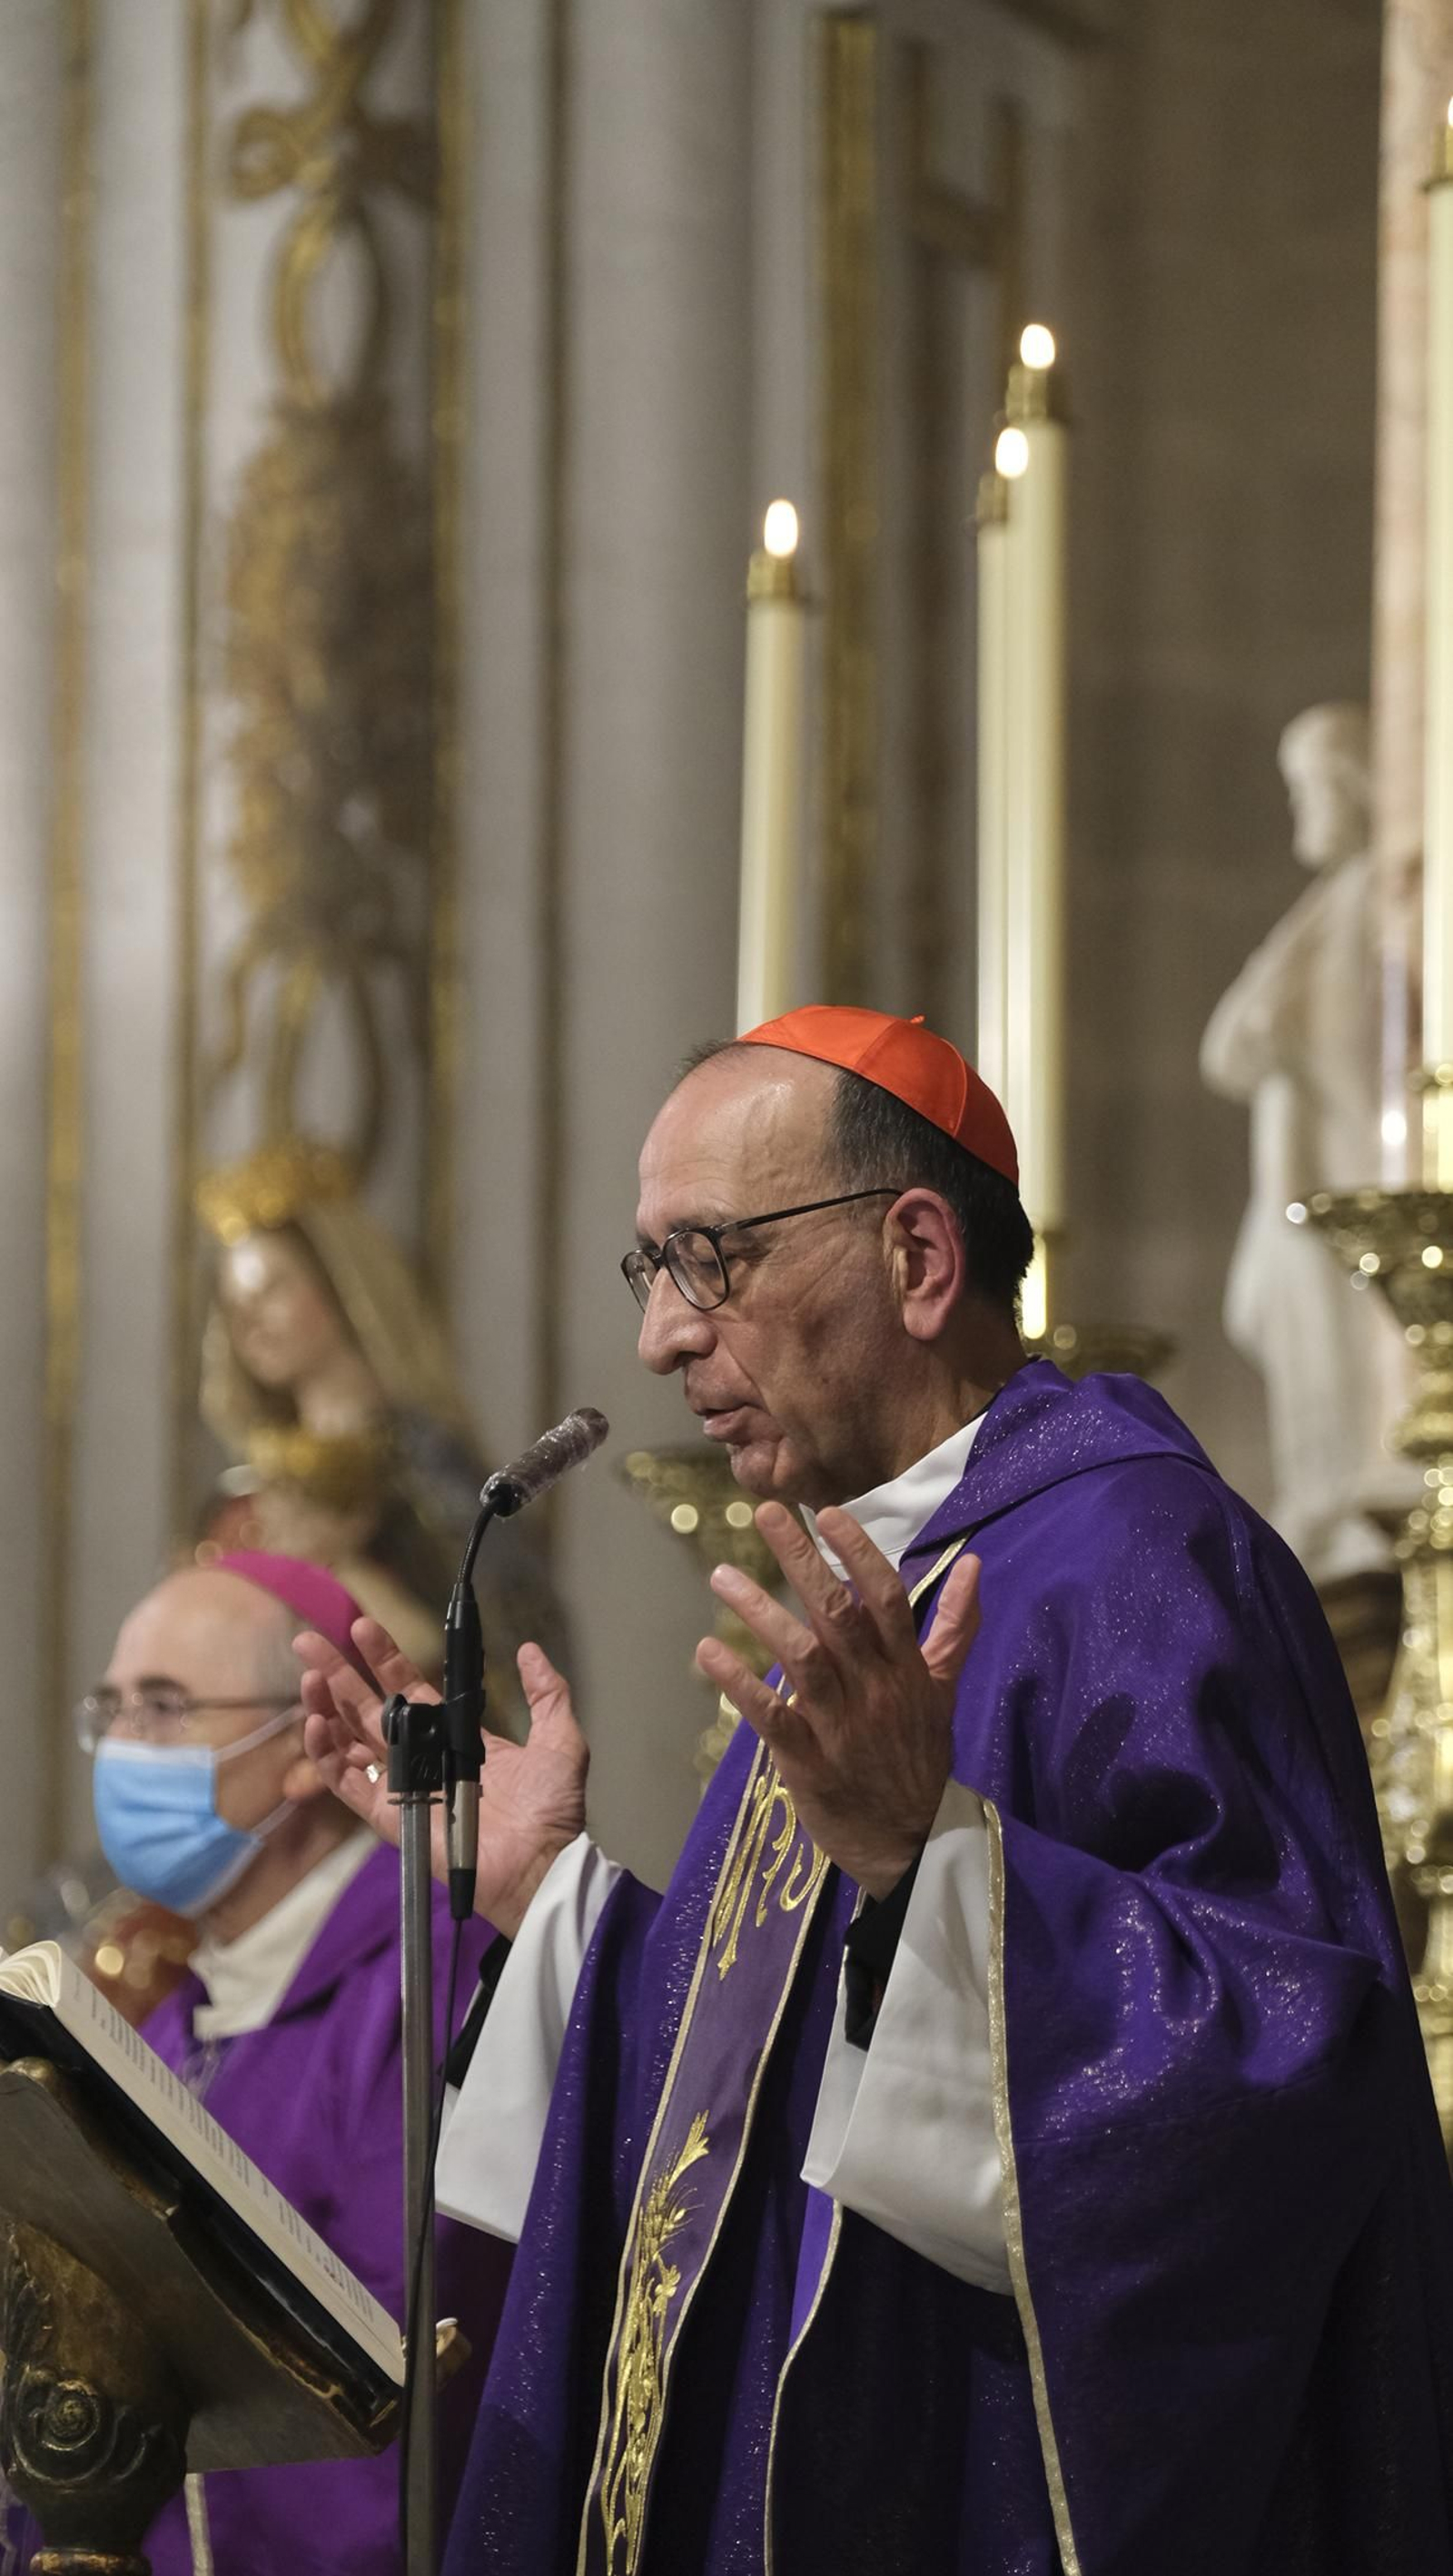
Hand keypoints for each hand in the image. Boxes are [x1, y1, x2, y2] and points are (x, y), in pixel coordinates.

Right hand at [296, 1616, 588, 1937]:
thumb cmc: (550, 1809)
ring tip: (310, 1676)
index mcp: (454, 1738)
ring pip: (348, 1741)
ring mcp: (402, 1786)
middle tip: (308, 1640)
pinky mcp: (388, 1815)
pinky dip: (326, 1755)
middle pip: (368, 1709)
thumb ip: (547, 1693)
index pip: (408, 1689)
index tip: (363, 1627)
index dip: (384, 1659)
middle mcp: (422, 1758)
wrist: (539, 1864)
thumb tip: (528, 1649)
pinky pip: (347, 1783)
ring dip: (324, 1708)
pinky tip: (316, 1724)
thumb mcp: (559, 1739)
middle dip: (338, 1673)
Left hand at [697, 1505, 980, 1897]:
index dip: (858, 1553)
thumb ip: (954, 1626)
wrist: (909, 1844)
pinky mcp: (807, 1762)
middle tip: (765, 1513)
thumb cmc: (919, 1757)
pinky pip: (772, 1716)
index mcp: (907, 1670)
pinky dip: (740, 1684)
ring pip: (801, 1658)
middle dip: (802, 1560)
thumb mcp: (944, 1690)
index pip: (887, 1599)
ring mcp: (841, 1726)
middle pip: (837, 1615)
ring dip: (761, 1613)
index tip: (827, 1513)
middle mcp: (876, 1690)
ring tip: (723, 1576)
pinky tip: (709, 1651)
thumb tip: (973, 1564)